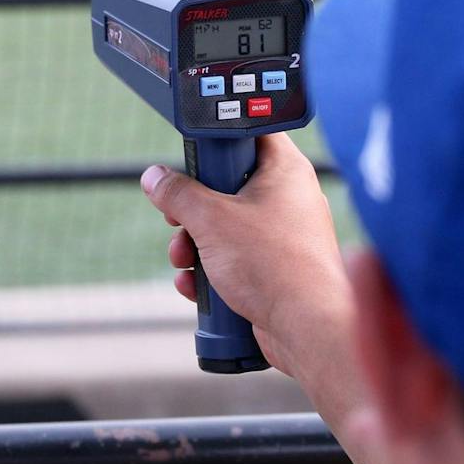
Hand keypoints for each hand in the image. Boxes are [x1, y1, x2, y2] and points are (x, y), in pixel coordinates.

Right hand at [140, 133, 352, 381]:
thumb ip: (178, 194)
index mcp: (285, 170)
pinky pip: (233, 259)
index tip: (192, 160)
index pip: (249, 133)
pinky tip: (195, 285)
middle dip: (192, 210)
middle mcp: (288, 198)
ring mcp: (282, 235)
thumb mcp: (211, 219)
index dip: (216, 143)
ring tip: (183, 260)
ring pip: (225, 227)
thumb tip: (155, 178)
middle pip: (226, 186)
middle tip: (178, 218)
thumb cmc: (274, 266)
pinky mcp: (273, 268)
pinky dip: (210, 271)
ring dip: (194, 245)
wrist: (307, 329)